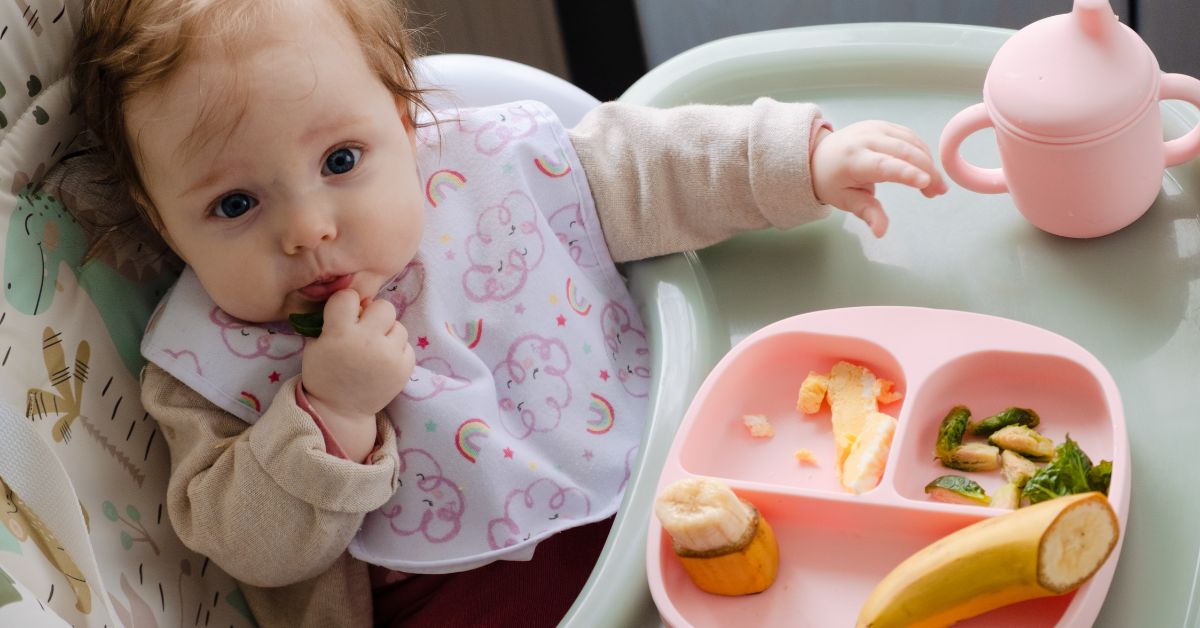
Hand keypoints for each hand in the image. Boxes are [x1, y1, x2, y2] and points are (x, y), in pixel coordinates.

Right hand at [301, 289, 413, 436]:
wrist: (341, 410)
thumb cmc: (325, 374)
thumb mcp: (317, 344)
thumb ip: (335, 321)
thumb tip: (361, 304)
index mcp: (340, 334)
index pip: (349, 296)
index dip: (347, 303)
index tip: (345, 314)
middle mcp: (368, 342)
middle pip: (384, 307)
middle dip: (375, 315)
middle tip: (367, 330)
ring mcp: (389, 356)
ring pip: (399, 326)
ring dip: (388, 334)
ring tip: (375, 349)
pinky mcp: (405, 368)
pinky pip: (407, 346)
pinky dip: (397, 351)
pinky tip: (384, 362)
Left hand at [811, 120, 947, 236]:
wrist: (819, 154)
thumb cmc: (832, 180)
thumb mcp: (845, 200)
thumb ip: (866, 213)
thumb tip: (881, 232)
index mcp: (852, 159)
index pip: (883, 165)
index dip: (906, 173)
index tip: (926, 182)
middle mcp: (865, 139)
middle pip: (903, 152)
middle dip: (926, 171)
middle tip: (938, 192)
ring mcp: (876, 128)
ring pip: (911, 142)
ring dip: (928, 162)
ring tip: (934, 186)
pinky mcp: (884, 125)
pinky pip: (909, 136)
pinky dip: (922, 152)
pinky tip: (926, 169)